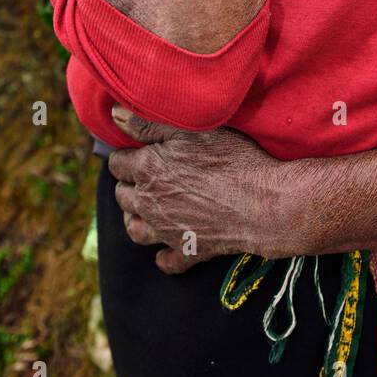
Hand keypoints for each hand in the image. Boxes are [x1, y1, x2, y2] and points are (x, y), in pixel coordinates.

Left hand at [106, 108, 303, 273]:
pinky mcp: (188, 250)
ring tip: (145, 209)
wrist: (263, 203)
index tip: (137, 151)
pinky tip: (167, 248)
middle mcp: (149, 204)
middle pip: (123, 196)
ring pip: (135, 230)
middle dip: (128, 185)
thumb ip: (148, 123)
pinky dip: (163, 256)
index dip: (126, 155)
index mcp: (147, 170)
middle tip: (143, 176)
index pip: (118, 163)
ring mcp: (167, 231)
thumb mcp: (191, 130)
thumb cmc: (230, 159)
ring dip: (135, 219)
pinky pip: (166, 261)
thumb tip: (114, 115)